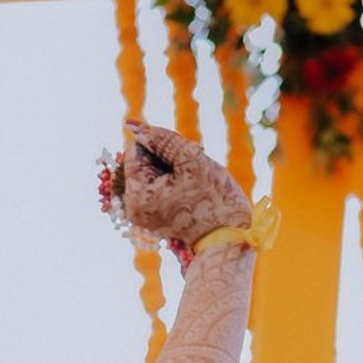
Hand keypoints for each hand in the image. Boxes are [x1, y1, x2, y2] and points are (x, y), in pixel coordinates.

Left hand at [106, 123, 248, 255]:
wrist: (230, 237)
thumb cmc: (214, 199)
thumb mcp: (191, 160)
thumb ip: (162, 139)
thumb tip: (132, 125)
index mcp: (136, 195)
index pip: (137, 151)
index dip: (162, 146)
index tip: (184, 160)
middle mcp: (133, 207)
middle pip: (144, 162)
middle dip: (168, 159)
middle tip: (192, 174)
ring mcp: (143, 214)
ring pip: (155, 172)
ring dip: (175, 169)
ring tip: (194, 184)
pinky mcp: (155, 217)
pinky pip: (161, 187)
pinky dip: (176, 181)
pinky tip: (192, 191)